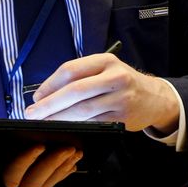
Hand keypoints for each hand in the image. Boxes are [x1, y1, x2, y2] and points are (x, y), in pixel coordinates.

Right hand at [0, 143, 82, 186]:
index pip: (10, 176)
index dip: (25, 161)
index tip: (37, 144)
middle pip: (34, 182)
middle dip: (52, 164)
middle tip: (68, 147)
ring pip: (43, 185)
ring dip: (60, 169)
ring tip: (75, 151)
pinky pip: (45, 185)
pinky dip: (60, 174)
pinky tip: (72, 161)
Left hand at [24, 52, 179, 132]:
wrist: (154, 97)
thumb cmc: (123, 82)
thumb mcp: (105, 69)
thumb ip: (79, 76)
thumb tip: (45, 93)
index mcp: (106, 61)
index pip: (71, 70)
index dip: (49, 84)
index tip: (36, 96)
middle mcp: (115, 77)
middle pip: (75, 91)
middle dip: (50, 104)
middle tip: (33, 113)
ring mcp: (120, 98)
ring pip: (83, 110)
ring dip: (59, 117)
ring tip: (44, 121)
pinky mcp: (122, 117)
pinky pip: (93, 122)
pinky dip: (76, 125)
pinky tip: (65, 126)